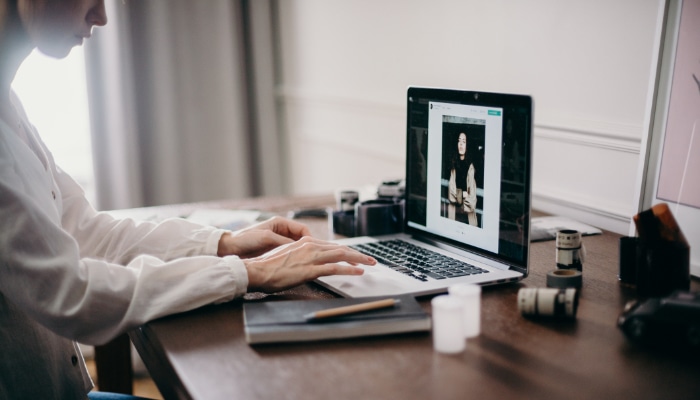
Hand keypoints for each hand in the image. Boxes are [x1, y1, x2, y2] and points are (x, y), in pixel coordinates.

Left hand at [217, 216, 311, 257]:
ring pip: (295, 247)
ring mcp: (278, 241)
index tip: (312, 248)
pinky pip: (288, 253)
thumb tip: (298, 246)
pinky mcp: (274, 250)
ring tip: (305, 261)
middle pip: (301, 238)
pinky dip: (292, 258)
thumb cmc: (246, 239)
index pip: (302, 229)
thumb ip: (283, 241)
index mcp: (280, 223)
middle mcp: (281, 231)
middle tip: (312, 256)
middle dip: (307, 247)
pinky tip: (294, 264)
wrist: (230, 248)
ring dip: (300, 253)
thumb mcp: (266, 238)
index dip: (309, 238)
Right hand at [243, 236, 375, 292]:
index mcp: (305, 243)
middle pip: (340, 248)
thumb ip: (300, 256)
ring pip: (341, 255)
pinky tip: (358, 272)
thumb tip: (308, 261)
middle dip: (358, 254)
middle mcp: (310, 246)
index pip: (331, 246)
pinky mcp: (310, 270)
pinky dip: (349, 270)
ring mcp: (311, 257)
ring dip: (358, 259)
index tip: (356, 256)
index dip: (346, 251)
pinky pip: (335, 268)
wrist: (257, 270)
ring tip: (370, 263)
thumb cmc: (269, 266)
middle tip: (370, 259)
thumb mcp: (287, 256)